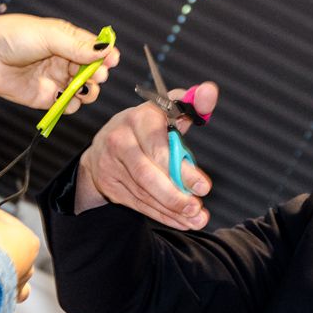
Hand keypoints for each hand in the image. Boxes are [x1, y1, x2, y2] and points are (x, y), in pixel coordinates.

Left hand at [0, 15, 119, 110]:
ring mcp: (56, 79)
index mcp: (66, 39)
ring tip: (83, 89)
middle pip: (93, 70)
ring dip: (89, 91)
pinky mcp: (46, 98)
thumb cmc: (12, 37)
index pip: (94, 48)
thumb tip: (106, 49)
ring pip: (84, 90)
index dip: (106, 55)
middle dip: (98, 74)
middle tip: (96, 75)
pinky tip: (66, 98)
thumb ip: (79, 46)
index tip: (113, 60)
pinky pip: (68, 105)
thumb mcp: (50, 35)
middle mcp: (64, 59)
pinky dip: (72, 104)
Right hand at [75, 82, 218, 229]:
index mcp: (139, 117)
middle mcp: (120, 139)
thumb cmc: (145, 128)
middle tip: (197, 207)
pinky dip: (162, 215)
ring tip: (196, 217)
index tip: (203, 186)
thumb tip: (209, 91)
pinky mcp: (110, 186)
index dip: (182, 167)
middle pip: (148, 173)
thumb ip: (191, 103)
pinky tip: (181, 221)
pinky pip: (139, 204)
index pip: (159, 144)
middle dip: (175, 194)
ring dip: (172, 209)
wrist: (103, 148)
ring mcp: (111, 165)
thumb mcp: (166, 111)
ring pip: (144, 192)